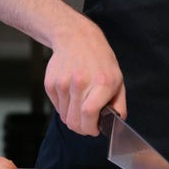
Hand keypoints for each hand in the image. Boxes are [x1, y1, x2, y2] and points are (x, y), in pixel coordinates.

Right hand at [44, 16, 125, 135]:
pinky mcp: (50, 83)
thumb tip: (114, 125)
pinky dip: (64, 108)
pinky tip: (71, 95)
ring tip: (80, 103)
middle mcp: (81, 82)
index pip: (90, 113)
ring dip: (72, 117)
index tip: (94, 129)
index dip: (91, 128)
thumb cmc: (100, 61)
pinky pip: (56, 107)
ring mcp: (63, 82)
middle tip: (87, 125)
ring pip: (64, 116)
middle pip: (75, 120)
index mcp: (102, 82)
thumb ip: (119, 105)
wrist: (77, 38)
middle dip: (81, 129)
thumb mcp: (118, 80)